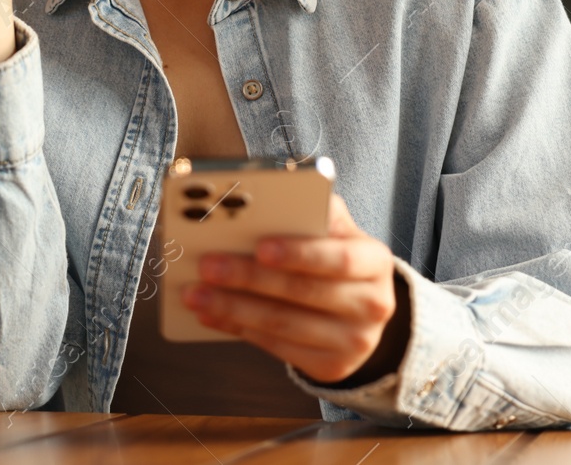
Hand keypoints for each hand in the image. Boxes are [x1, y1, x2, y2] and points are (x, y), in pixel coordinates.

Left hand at [181, 194, 409, 385]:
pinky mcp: (331, 367)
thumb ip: (308, 213)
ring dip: (232, 307)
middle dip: (249, 277)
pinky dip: (238, 328)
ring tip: (195, 293)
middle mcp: (373, 304)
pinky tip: (211, 314)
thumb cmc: (336, 256)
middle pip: (303, 292)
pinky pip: (277, 346)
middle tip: (207, 266)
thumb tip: (256, 203)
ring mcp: (355, 342)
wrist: (363, 311)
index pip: (338, 258)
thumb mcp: (335, 231)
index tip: (260, 246)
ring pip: (283, 324)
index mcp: (375, 261)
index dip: (298, 253)